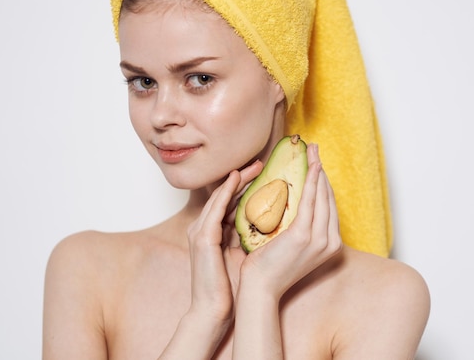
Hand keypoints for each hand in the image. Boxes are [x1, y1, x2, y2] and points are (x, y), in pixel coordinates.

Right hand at [185, 161, 262, 323]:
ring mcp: (200, 231)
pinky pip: (215, 208)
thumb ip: (250, 238)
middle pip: (225, 194)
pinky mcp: (202, 238)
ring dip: (237, 179)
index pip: (231, 201)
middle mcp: (204, 226)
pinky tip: (238, 179)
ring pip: (220, 196)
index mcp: (214, 231)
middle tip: (262, 163)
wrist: (213, 311)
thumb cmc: (230, 287)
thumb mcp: (241, 255)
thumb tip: (273, 225)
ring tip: (255, 166)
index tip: (266, 174)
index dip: (247, 186)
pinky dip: (227, 191)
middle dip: (244, 177)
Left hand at [240, 144, 342, 297]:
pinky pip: (310, 201)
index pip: (328, 206)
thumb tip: (295, 206)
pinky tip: (311, 166)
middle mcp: (330, 242)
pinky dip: (312, 181)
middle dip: (321, 170)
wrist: (260, 287)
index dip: (323, 182)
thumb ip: (299, 227)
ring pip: (322, 196)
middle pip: (328, 197)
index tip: (316, 162)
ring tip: (312, 150)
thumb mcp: (291, 245)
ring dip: (318, 169)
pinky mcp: (304, 235)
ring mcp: (319, 239)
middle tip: (314, 149)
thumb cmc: (270, 267)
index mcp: (329, 245)